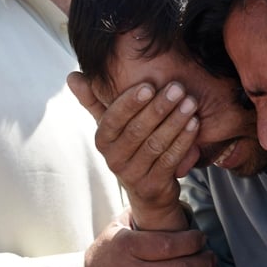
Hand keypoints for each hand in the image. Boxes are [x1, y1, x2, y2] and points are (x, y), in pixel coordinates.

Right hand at [68, 72, 199, 229]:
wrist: (148, 190)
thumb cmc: (130, 147)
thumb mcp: (112, 125)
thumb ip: (94, 100)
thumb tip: (72, 76)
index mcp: (102, 141)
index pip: (113, 119)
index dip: (130, 102)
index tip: (149, 85)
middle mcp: (113, 159)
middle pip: (137, 131)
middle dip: (159, 107)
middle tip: (178, 88)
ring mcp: (133, 175)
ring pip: (155, 144)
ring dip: (175, 122)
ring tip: (190, 102)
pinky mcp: (153, 186)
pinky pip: (169, 160)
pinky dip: (183, 141)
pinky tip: (194, 123)